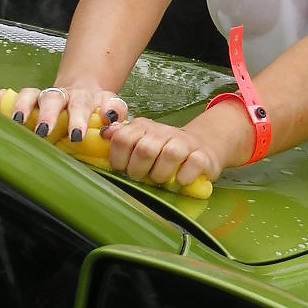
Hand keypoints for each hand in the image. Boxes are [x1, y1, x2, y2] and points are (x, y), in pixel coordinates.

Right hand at [0, 84, 128, 140]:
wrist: (85, 92)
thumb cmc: (97, 107)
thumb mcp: (113, 107)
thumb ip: (116, 112)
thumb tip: (110, 119)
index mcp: (83, 98)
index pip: (81, 105)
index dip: (78, 119)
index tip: (76, 135)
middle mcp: (61, 95)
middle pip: (52, 99)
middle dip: (46, 114)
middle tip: (43, 131)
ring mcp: (41, 97)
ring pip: (29, 95)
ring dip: (22, 106)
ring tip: (16, 121)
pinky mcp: (26, 99)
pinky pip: (9, 95)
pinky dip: (0, 99)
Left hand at [101, 116, 222, 187]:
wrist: (201, 147)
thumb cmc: (164, 150)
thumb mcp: (141, 141)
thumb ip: (121, 138)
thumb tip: (104, 133)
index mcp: (144, 127)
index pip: (122, 138)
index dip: (119, 159)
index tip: (123, 169)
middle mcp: (164, 131)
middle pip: (145, 149)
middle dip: (139, 170)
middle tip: (142, 176)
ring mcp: (185, 142)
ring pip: (170, 155)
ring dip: (161, 174)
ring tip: (160, 179)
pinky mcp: (202, 155)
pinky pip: (191, 164)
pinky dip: (183, 177)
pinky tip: (180, 180)